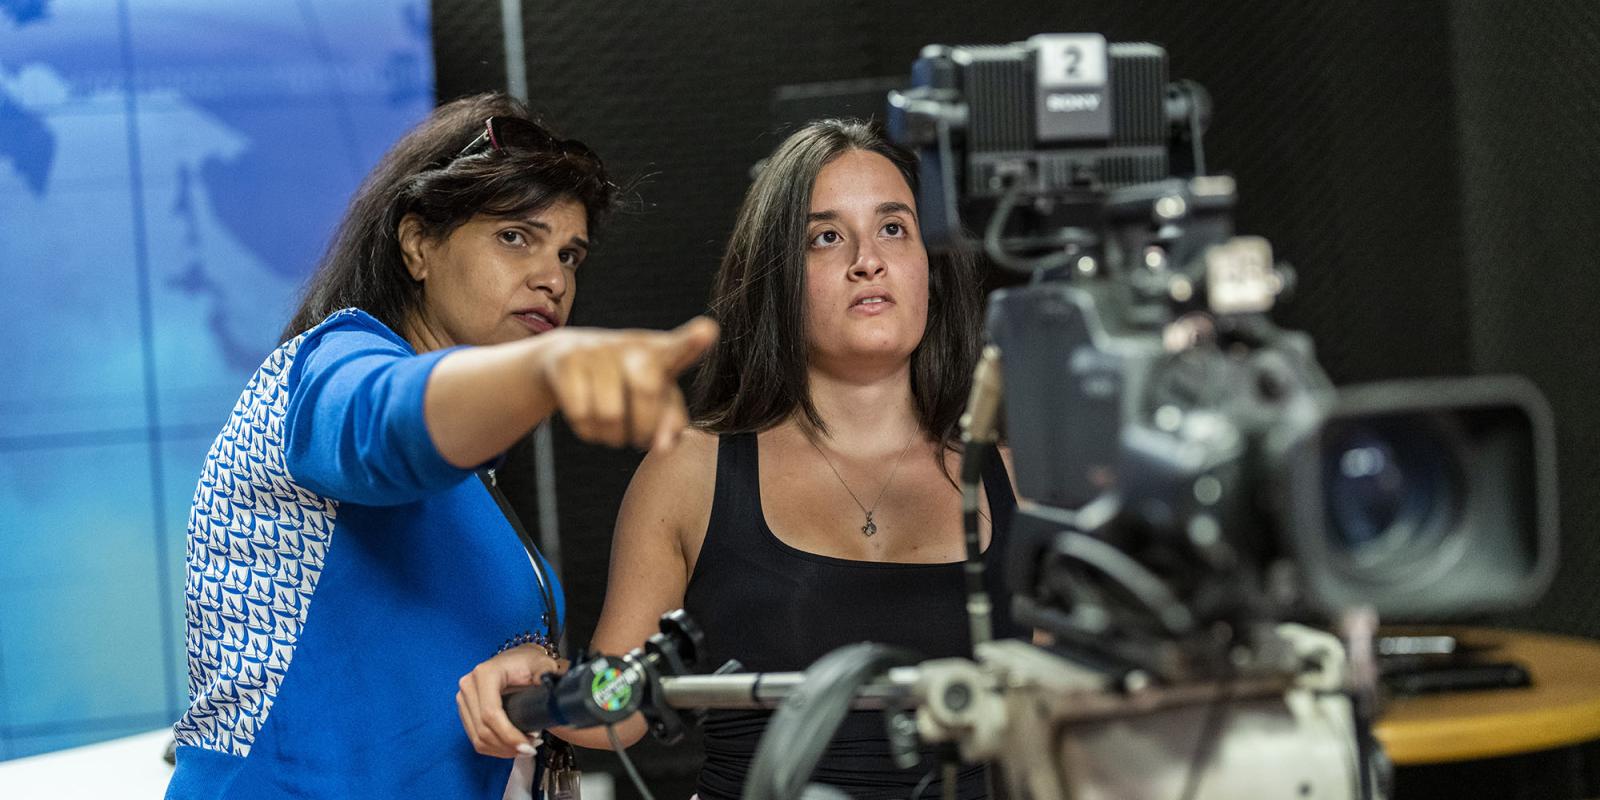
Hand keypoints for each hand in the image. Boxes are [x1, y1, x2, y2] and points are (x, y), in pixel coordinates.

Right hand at [457, 644, 568, 758]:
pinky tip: (512, 747)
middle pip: (482, 729)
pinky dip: (494, 748)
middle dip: (507, 746)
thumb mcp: (541, 663)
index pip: (490, 714)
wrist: (517, 660)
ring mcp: (463, 699)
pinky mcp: (465, 711)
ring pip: (477, 738)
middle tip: (531, 750)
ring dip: (501, 750)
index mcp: (484, 674)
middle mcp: (468, 686)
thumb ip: (545, 672)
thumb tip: (546, 685)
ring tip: (525, 749)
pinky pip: (475, 738)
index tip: (529, 746)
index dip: (508, 735)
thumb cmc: (529, 662)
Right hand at [535, 316, 718, 449]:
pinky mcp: (566, 360)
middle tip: (641, 439)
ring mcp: (596, 349)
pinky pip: (580, 414)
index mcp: (659, 352)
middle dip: (644, 427)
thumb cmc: (625, 382)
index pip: (679, 347)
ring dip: (614, 437)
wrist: (567, 357)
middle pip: (646, 390)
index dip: (692, 342)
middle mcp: (629, 346)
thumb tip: (663, 448)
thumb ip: (671, 422)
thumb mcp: (655, 398)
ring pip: (610, 414)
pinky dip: (588, 431)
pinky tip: (590, 421)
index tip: (707, 332)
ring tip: (614, 431)